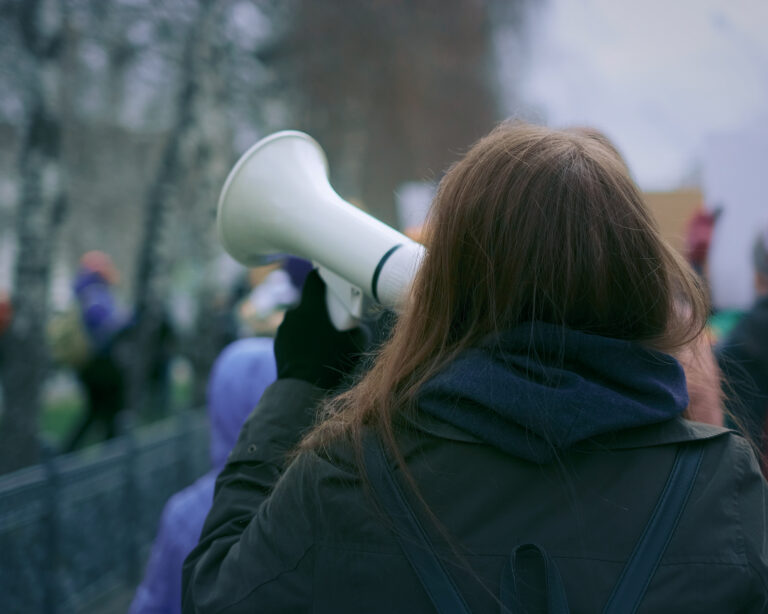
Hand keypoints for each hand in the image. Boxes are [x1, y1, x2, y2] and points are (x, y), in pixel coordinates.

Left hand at [274, 270, 368, 390]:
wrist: (304, 388)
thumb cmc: (331, 363)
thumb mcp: (355, 344)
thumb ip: (357, 327)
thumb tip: (358, 322)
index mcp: (312, 308)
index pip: (314, 279)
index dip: (322, 275)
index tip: (330, 278)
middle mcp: (294, 313)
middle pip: (308, 300)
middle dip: (319, 305)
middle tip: (332, 316)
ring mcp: (284, 327)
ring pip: (299, 316)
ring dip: (309, 321)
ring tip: (321, 336)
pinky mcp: (278, 341)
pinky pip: (292, 331)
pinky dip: (300, 335)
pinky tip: (310, 348)